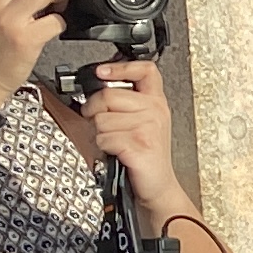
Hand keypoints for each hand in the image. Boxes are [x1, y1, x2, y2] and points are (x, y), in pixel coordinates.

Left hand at [64, 55, 182, 204]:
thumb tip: (99, 83)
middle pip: (108, 95)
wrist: (158, 185)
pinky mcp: (140, 145)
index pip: (145, 70)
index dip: (121, 67)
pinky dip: (104, 148)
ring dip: (100, 134)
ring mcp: (149, 128)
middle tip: (103, 123)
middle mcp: (155, 111)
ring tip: (115, 142)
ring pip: (101, 119)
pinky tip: (117, 152)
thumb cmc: (145, 155)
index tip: (103, 71)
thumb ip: (126, 101)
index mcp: (156, 102)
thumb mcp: (142, 122)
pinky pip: (104, 138)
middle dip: (95, 110)